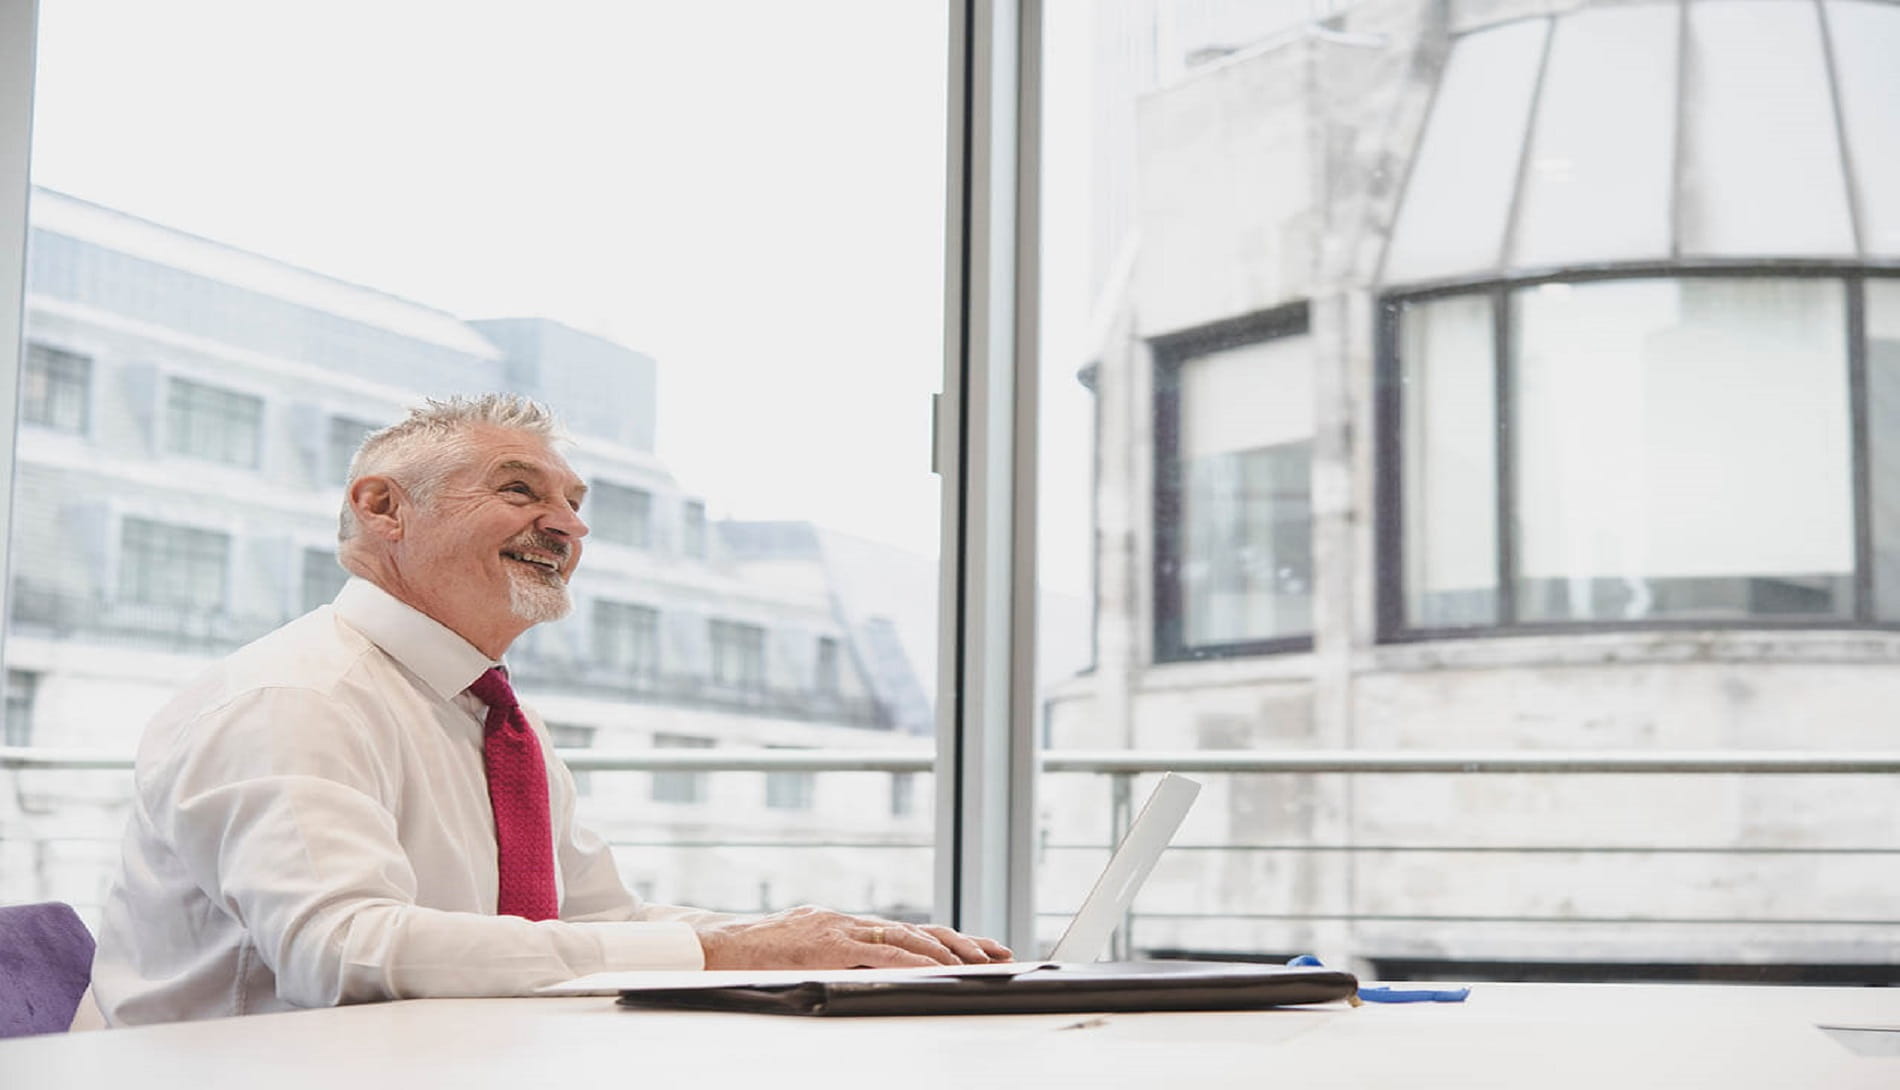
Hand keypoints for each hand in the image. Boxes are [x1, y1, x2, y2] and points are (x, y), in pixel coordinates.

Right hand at [696, 905, 1012, 969]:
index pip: (909, 931)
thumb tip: (873, 973)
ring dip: (946, 951)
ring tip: (979, 963)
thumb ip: (839, 957)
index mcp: (847, 925)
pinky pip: (879, 952)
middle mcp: (850, 922)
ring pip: (906, 937)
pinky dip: (911, 960)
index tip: (984, 948)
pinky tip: (935, 968)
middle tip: (999, 953)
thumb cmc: (755, 957)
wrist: (715, 947)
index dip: (949, 940)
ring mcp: (840, 929)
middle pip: (919, 930)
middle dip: (963, 943)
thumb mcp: (805, 952)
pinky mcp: (829, 943)